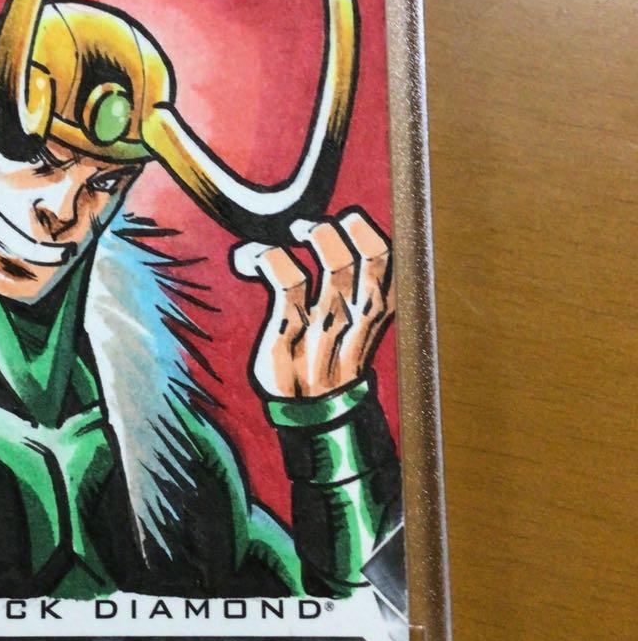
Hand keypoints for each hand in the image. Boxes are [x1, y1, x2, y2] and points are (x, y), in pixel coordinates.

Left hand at [231, 208, 394, 399]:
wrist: (310, 419)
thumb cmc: (326, 358)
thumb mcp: (351, 325)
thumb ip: (352, 285)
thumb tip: (329, 231)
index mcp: (376, 311)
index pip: (389, 259)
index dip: (363, 229)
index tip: (335, 220)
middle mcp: (356, 319)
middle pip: (371, 257)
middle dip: (342, 229)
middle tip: (305, 227)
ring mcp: (324, 332)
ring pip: (335, 269)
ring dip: (311, 237)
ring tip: (285, 235)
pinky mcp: (287, 341)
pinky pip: (289, 285)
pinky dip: (270, 258)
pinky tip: (251, 258)